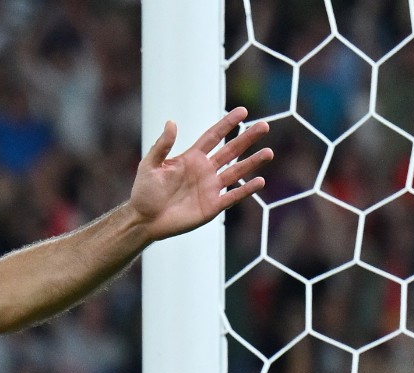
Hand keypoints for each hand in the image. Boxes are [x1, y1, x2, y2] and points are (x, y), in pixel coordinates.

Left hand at [130, 107, 271, 241]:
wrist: (144, 220)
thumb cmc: (144, 192)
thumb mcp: (149, 166)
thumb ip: (162, 145)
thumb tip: (171, 122)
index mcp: (191, 158)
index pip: (213, 136)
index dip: (227, 124)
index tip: (243, 111)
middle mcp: (205, 170)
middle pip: (230, 150)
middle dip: (247, 138)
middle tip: (264, 126)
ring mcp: (210, 188)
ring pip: (236, 171)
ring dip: (252, 162)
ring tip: (269, 152)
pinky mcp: (212, 206)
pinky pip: (233, 196)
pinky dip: (246, 189)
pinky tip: (260, 181)